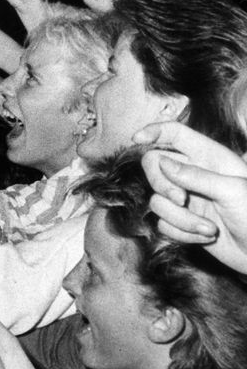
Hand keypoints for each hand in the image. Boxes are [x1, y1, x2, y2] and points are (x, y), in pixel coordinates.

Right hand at [133, 122, 246, 272]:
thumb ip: (196, 176)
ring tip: (209, 229)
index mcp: (209, 158)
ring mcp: (186, 199)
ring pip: (157, 201)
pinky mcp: (182, 222)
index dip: (154, 131)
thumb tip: (162, 162)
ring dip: (180, 219)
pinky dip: (182, 233)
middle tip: (180, 200)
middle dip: (162, 185)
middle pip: (154, 166)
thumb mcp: (231, 191)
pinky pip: (163, 224)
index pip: (175, 134)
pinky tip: (206, 237)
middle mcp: (193, 175)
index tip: (137, 139)